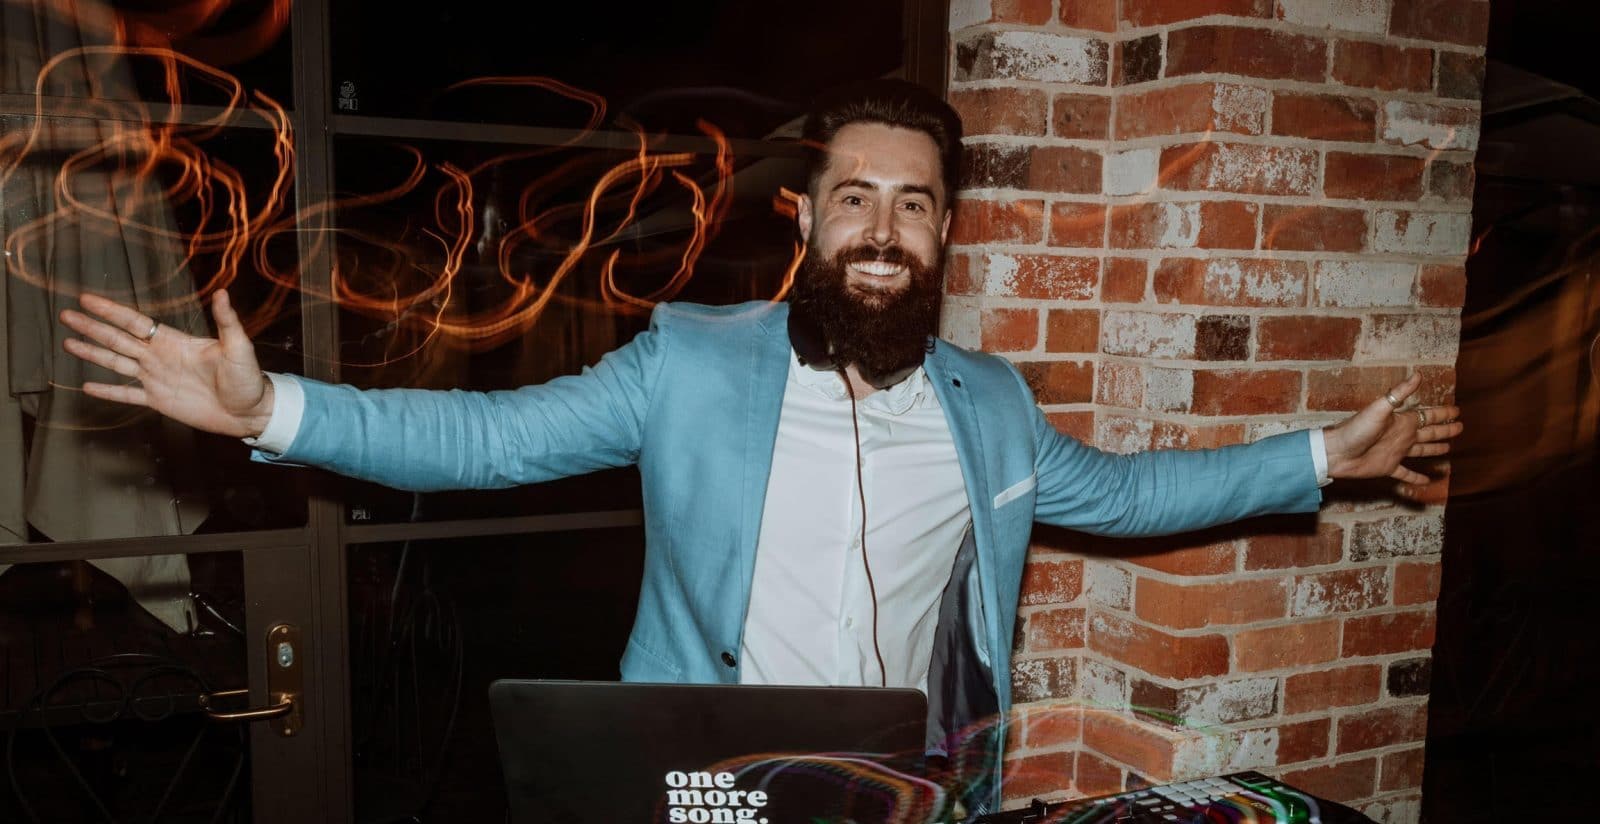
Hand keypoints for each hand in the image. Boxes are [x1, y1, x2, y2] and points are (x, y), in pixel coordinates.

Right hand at [59, 291, 274, 438]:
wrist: (250, 413)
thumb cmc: (248, 379)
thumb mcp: (239, 347)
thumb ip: (227, 321)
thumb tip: (222, 293)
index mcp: (174, 342)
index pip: (135, 322)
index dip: (111, 311)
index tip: (87, 299)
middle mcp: (160, 357)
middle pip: (118, 339)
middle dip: (92, 327)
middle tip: (66, 315)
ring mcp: (157, 379)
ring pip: (117, 363)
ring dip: (93, 354)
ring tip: (67, 343)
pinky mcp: (159, 401)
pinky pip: (128, 395)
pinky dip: (108, 392)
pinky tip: (87, 387)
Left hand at [1321, 373, 1462, 498]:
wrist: (1337, 452)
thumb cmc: (1356, 429)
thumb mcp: (1379, 408)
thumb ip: (1399, 393)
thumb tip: (1418, 374)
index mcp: (1402, 421)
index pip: (1428, 416)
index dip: (1443, 413)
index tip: (1457, 410)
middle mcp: (1402, 436)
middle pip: (1429, 432)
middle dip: (1445, 430)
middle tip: (1460, 427)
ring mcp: (1396, 453)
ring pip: (1421, 451)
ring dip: (1435, 449)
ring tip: (1448, 449)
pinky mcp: (1388, 468)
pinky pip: (1406, 474)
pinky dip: (1416, 478)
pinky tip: (1427, 480)